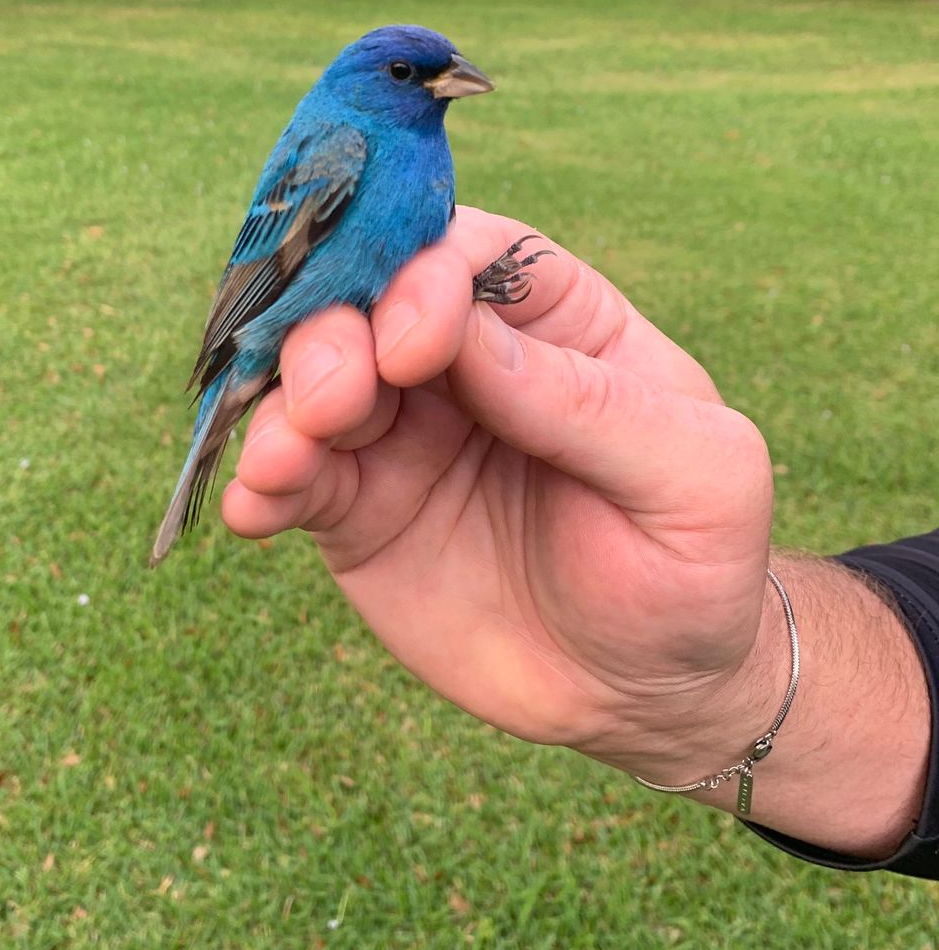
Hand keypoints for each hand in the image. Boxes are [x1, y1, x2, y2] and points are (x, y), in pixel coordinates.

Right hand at [222, 207, 776, 778]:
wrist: (647, 695)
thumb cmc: (693, 565)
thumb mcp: (695, 476)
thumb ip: (588, 402)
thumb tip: (465, 338)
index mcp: (551, 319)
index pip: (468, 255)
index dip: (425, 277)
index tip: (414, 342)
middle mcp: (460, 359)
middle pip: (367, 302)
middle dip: (334, 334)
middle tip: (337, 399)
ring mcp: (400, 432)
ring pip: (312, 382)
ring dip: (285, 404)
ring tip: (288, 458)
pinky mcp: (356, 510)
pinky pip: (290, 478)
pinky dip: (259, 482)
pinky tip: (254, 509)